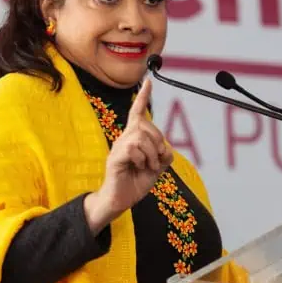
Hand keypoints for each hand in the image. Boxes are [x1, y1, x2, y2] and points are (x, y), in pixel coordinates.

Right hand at [84, 79, 172, 232]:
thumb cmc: (136, 182)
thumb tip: (166, 149)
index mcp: (134, 138)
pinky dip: (142, 159)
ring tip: (147, 166)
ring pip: (142, 137)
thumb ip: (164, 156)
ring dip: (151, 154)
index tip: (149, 82)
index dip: (143, 97)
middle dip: (158, 142)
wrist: (120, 200)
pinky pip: (133, 148)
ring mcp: (119, 147)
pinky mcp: (115, 157)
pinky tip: (138, 167)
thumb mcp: (156, 168)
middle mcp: (125, 138)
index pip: (138, 112)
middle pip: (146, 125)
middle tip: (155, 161)